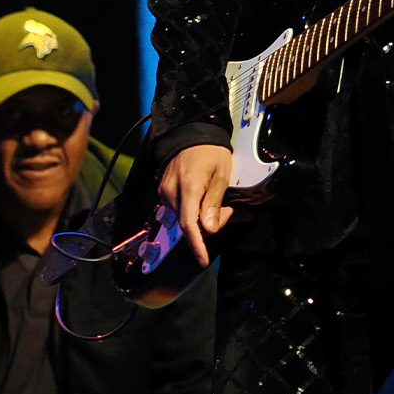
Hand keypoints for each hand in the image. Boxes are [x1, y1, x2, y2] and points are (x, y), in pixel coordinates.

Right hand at [158, 144, 233, 267]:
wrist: (192, 133)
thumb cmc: (211, 151)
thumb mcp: (221, 174)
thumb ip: (214, 203)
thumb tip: (209, 229)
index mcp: (188, 187)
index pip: (188, 224)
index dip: (196, 245)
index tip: (202, 260)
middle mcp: (171, 192)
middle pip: (188, 222)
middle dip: (209, 225)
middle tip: (230, 212)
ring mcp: (165, 192)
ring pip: (183, 216)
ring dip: (202, 216)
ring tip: (219, 204)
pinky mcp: (163, 191)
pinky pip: (178, 208)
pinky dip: (193, 209)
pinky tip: (205, 201)